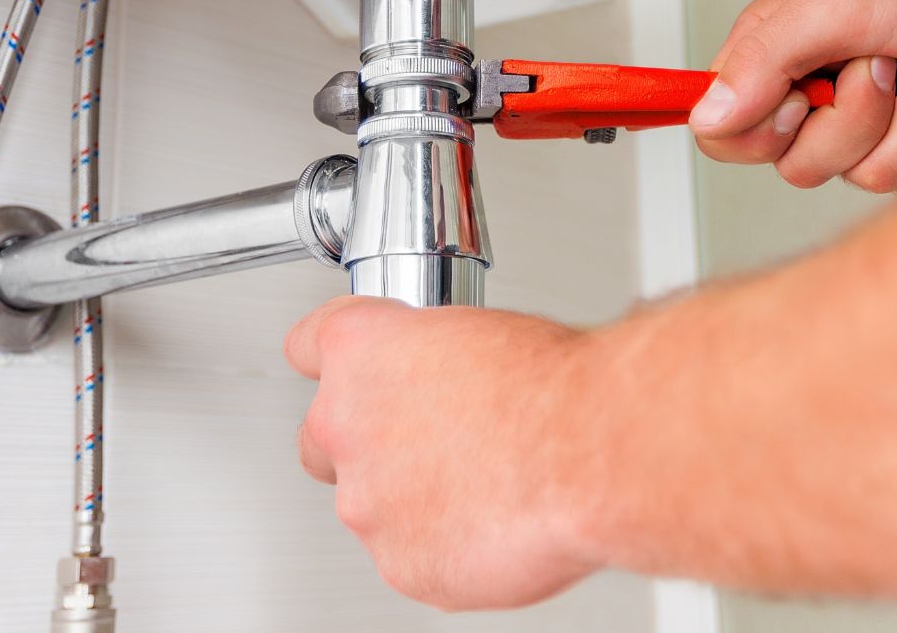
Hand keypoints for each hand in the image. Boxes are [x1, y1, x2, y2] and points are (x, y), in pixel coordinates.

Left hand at [285, 297, 600, 610]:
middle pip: (321, 438)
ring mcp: (367, 503)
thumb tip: (444, 378)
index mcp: (359, 350)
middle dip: (364, 443)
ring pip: (370, 505)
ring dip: (413, 499)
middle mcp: (344, 425)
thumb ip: (434, 361)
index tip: (357, 371)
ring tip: (487, 485)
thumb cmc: (551, 386)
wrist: (588, 452)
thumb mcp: (482, 332)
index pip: (308, 346)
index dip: (342, 363)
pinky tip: (495, 523)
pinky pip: (412, 557)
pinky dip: (447, 547)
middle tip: (429, 442)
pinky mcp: (402, 564)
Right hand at [690, 0, 896, 190]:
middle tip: (883, 63)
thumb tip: (710, 113)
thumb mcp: (833, 3)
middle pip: (801, 166)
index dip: (762, 133)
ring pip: (868, 176)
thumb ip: (763, 59)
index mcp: (775, 53)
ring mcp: (865, 124)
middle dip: (861, 118)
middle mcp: (813, 91)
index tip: (803, 98)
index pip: (724, 133)